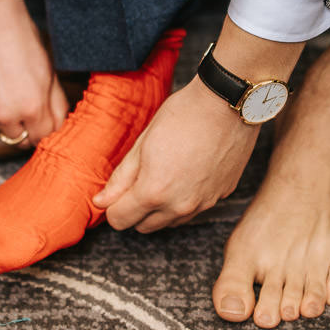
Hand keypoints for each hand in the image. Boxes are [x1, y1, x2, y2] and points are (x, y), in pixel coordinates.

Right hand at [0, 0, 67, 145]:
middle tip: (28, 100)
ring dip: (4, 114)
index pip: (44, 136)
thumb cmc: (20, 34)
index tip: (47, 117)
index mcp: (32, 107)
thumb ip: (55, 101)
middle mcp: (4, 115)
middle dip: (26, 125)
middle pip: (20, 138)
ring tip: (7, 82)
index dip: (48, 126)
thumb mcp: (48, 69)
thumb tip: (59, 121)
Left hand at [94, 15, 305, 231]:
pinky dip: (187, 197)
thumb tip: (101, 201)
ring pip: (171, 221)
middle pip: (144, 226)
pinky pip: (196, 208)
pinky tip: (190, 170)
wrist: (228, 103)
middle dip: (136, 208)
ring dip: (162, 207)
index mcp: (154, 192)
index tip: (119, 188)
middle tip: (141, 177)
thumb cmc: (183, 115)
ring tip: (167, 172)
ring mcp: (204, 203)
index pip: (119, 220)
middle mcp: (180, 206)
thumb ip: (121, 177)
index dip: (113, 205)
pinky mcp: (222, 195)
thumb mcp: (143, 143)